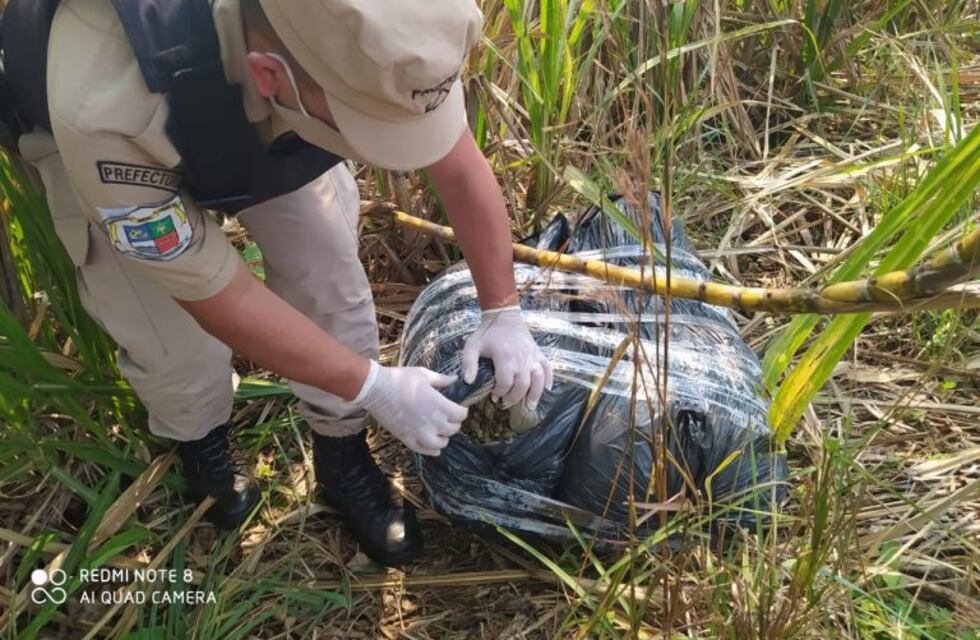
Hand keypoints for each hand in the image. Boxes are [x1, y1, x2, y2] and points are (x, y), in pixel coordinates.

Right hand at [351, 361, 467, 455]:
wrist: (376, 389)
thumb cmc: (400, 379)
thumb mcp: (424, 375)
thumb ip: (442, 380)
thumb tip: (455, 379)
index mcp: (440, 405)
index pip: (461, 415)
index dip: (461, 410)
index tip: (457, 407)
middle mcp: (433, 422)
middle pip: (453, 429)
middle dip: (453, 422)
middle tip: (448, 416)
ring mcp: (420, 433)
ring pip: (442, 443)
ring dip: (444, 437)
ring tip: (440, 430)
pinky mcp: (408, 439)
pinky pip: (426, 451)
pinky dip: (433, 450)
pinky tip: (434, 445)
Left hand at [461, 306, 552, 408]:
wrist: (504, 316)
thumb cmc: (487, 333)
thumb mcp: (472, 346)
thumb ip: (468, 363)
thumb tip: (468, 382)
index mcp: (504, 357)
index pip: (505, 383)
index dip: (500, 393)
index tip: (494, 396)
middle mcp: (521, 358)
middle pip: (522, 385)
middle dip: (514, 398)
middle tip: (506, 403)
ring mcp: (532, 356)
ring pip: (538, 380)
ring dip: (534, 395)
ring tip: (529, 405)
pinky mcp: (539, 353)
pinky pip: (548, 369)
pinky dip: (549, 381)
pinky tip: (546, 390)